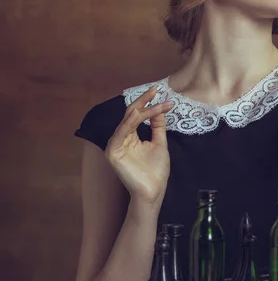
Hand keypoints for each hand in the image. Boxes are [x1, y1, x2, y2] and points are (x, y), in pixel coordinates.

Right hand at [105, 86, 172, 204]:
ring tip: (157, 102)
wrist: (153, 190)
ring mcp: (115, 144)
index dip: (148, 103)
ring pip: (128, 120)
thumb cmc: (155, 170)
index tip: (162, 94)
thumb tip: (159, 108)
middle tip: (156, 90)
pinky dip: (130, 121)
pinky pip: (121, 132)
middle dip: (144, 101)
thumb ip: (157, 126)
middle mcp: (121, 138)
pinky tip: (140, 114)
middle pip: (130, 113)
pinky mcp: (112, 152)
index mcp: (130, 136)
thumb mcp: (159, 142)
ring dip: (144, 110)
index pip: (137, 114)